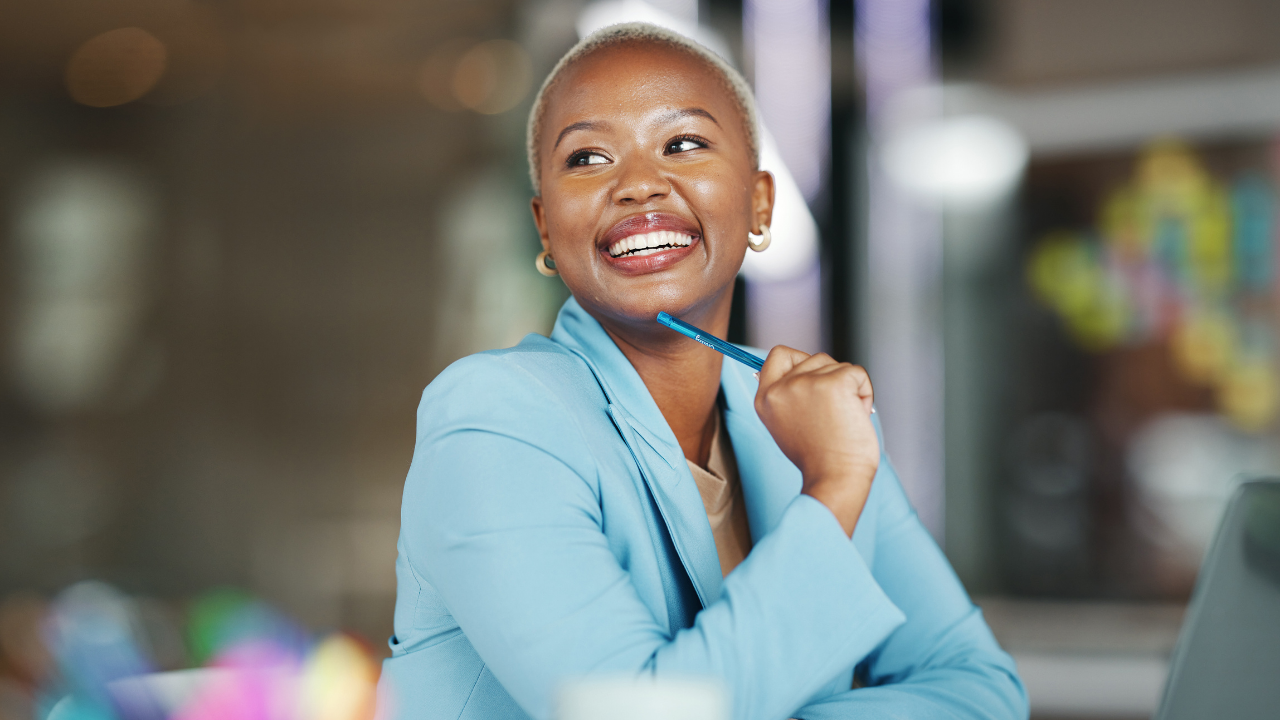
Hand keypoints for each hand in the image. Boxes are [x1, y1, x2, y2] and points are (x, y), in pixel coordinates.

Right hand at [754, 346, 878, 535]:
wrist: (835, 479)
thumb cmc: (819, 459)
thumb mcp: (788, 424)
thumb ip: (789, 396)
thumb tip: (805, 368)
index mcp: (765, 399)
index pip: (779, 355)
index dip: (799, 360)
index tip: (814, 380)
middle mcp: (781, 388)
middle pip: (814, 358)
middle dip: (830, 379)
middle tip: (832, 414)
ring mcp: (806, 383)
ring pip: (837, 365)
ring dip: (849, 388)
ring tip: (844, 418)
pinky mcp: (834, 383)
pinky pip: (858, 373)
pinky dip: (865, 392)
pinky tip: (858, 415)